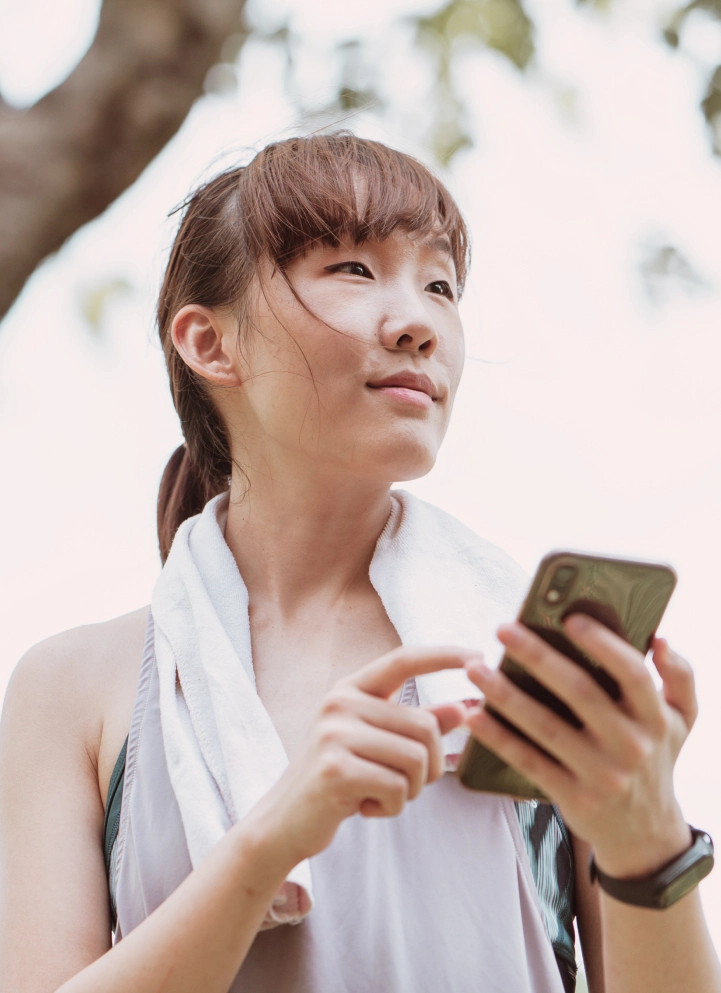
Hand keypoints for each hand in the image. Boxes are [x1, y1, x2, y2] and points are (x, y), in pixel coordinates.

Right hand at [249, 646, 468, 868]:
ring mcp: (333, 733)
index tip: (478, 655)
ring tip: (379, 794)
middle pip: (424, 725)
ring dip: (410, 790)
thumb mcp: (378, 746)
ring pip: (415, 758)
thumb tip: (464, 709)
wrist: (285, 821)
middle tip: (403, 785)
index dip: (442, 655)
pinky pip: (396, 787)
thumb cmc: (339, 779)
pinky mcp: (335, 769)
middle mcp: (340, 702)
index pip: (402, 659)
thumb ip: (416, 725)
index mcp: (350, 689)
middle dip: (429, 766)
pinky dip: (391, 806)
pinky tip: (364, 807)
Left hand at [464, 616, 696, 878]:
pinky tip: (474, 715)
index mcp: (656, 719)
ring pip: (546, 726)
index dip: (603, 644)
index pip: (633, 673)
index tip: (568, 618)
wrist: (646, 835)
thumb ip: (680, 677)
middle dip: (537, 656)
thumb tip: (660, 640)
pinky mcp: (574, 797)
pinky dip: (498, 738)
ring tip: (476, 668)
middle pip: (580, 692)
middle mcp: (631, 746)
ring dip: (505, 695)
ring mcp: (602, 774)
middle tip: (503, 629)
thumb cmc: (655, 759)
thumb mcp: (682, 722)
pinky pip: (529, 761)